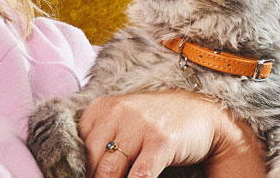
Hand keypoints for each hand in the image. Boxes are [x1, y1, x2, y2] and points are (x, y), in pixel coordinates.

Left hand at [76, 89, 264, 177]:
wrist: (203, 115)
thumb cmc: (157, 123)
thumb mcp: (123, 121)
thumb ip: (100, 140)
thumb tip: (78, 171)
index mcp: (102, 108)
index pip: (76, 147)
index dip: (77, 169)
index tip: (82, 177)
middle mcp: (117, 113)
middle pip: (91, 162)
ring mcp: (140, 126)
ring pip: (110, 172)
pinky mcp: (160, 142)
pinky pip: (139, 176)